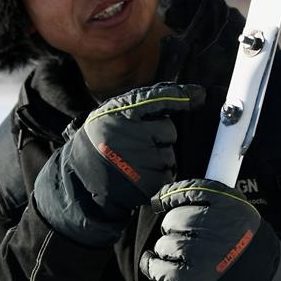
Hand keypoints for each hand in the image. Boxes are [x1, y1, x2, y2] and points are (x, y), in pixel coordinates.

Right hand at [32, 83, 204, 246]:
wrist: (80, 185)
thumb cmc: (98, 146)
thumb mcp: (108, 117)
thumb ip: (140, 105)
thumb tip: (194, 95)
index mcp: (120, 113)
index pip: (159, 99)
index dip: (181, 95)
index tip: (199, 96)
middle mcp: (132, 135)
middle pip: (169, 130)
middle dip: (159, 137)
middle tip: (135, 146)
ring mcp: (141, 160)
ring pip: (169, 154)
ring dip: (158, 158)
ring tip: (132, 163)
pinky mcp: (149, 182)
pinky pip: (167, 174)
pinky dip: (157, 176)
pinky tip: (137, 176)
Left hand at [139, 178, 280, 280]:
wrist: (266, 278)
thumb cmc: (246, 244)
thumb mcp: (239, 210)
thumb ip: (210, 199)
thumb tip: (165, 197)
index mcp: (228, 206)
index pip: (188, 191)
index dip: (169, 195)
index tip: (160, 200)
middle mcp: (215, 228)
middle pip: (173, 220)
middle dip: (172, 227)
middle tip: (181, 235)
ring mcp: (202, 254)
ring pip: (165, 244)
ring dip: (166, 248)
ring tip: (180, 254)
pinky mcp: (192, 279)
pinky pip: (160, 268)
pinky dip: (153, 265)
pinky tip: (155, 263)